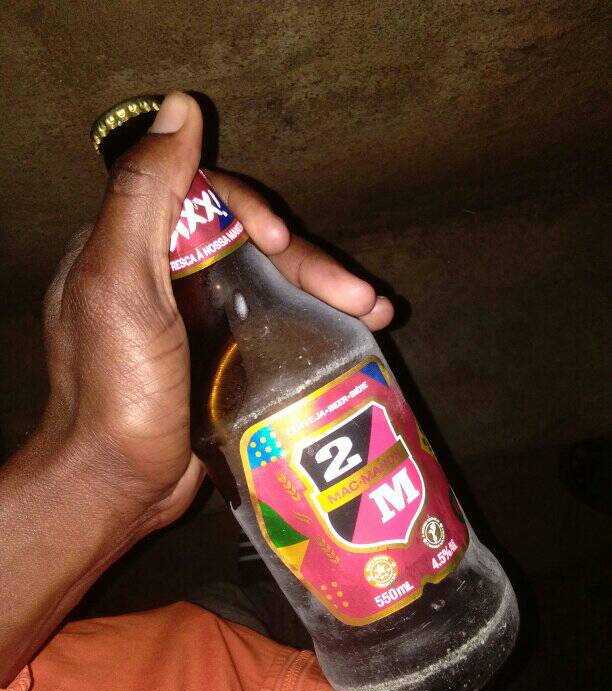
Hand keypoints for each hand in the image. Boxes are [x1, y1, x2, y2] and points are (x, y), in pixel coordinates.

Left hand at [41, 92, 394, 537]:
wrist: (119, 485)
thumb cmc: (114, 390)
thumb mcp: (118, 285)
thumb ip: (144, 195)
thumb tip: (179, 109)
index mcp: (130, 248)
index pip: (203, 200)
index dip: (252, 212)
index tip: (283, 242)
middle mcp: (164, 276)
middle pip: (250, 246)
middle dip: (311, 265)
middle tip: (362, 297)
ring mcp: (199, 321)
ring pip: (271, 285)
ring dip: (328, 294)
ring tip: (379, 314)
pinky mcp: (225, 359)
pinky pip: (275, 324)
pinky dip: (315, 325)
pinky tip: (355, 336)